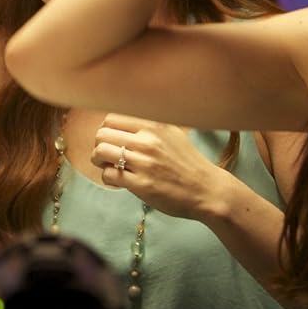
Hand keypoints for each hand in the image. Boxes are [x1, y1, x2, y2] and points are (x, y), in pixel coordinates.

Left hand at [89, 114, 226, 220]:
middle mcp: (148, 140)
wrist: (207, 190)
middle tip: (107, 155)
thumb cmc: (188, 163)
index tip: (112, 139)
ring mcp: (144, 162)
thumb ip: (149, 125)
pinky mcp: (141, 184)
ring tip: (110, 166)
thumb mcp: (173, 133)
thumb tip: (118, 122)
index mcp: (154, 125)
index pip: (112, 118)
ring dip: (99, 161)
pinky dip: (108, 177)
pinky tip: (119, 180)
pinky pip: (109, 175)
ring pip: (101, 152)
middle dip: (100, 145)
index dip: (107, 130)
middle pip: (102, 134)